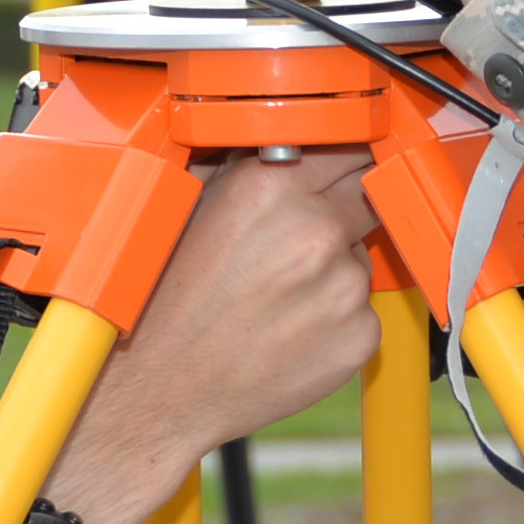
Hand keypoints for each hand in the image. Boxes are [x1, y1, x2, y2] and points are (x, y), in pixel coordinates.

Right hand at [43, 148, 385, 523]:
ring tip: (274, 296)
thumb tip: (287, 133)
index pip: (346, 142)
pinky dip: (335, 318)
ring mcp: (343, 288)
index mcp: (272, 185)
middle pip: (365, 194)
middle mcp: (315, 231)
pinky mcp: (359, 337)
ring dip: (332, 269)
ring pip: (359, 257)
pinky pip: (363, 310)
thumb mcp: (191, 204)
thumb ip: (248, 163)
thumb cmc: (161, 299)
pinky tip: (286, 329)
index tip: (334, 168)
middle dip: (340, 209)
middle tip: (299, 239)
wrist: (158, 390)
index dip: (340, 155)